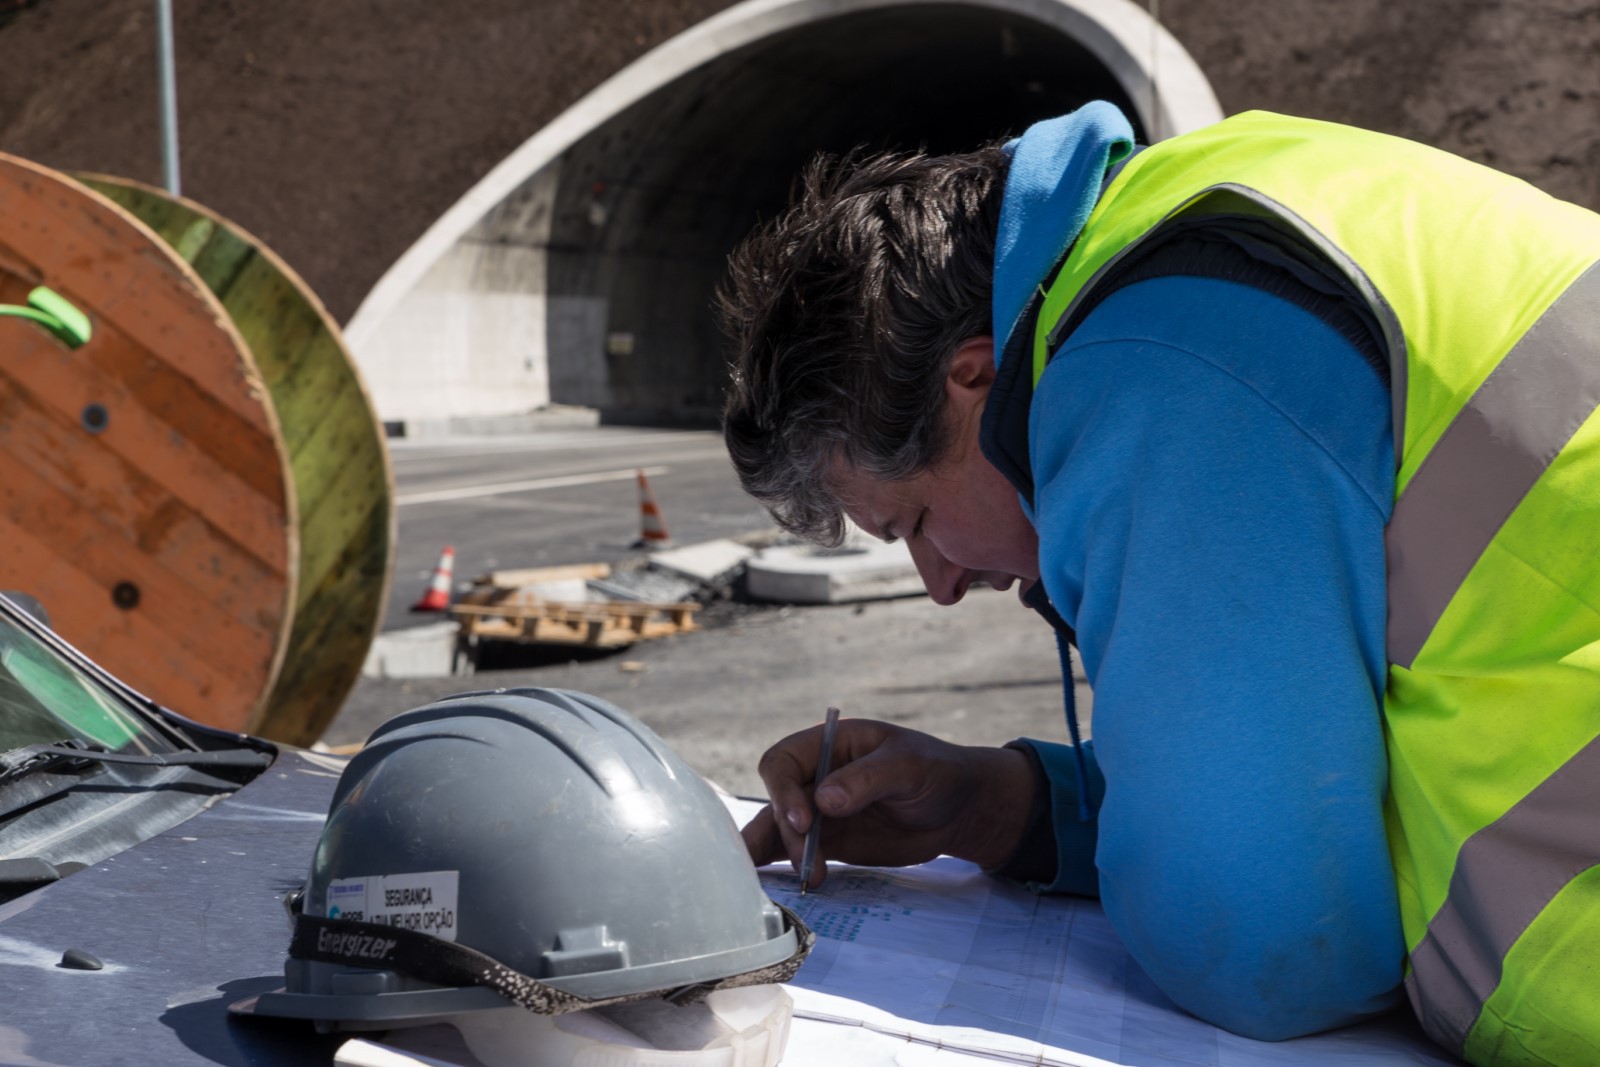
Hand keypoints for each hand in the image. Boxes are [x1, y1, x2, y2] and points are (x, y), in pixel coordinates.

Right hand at [741, 717, 1034, 888]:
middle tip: (808, 863)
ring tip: (790, 884)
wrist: (959, 809)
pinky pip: (796, 852)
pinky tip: (780, 887)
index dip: (783, 791)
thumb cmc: (936, 772)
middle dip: (785, 833)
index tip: (804, 822)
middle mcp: (816, 775)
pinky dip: (782, 867)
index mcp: (828, 744)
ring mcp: (819, 811)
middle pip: (777, 801)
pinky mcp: (830, 842)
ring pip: (778, 830)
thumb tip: (823, 801)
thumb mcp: (908, 766)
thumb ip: (867, 779)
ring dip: (776, 856)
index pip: (783, 762)